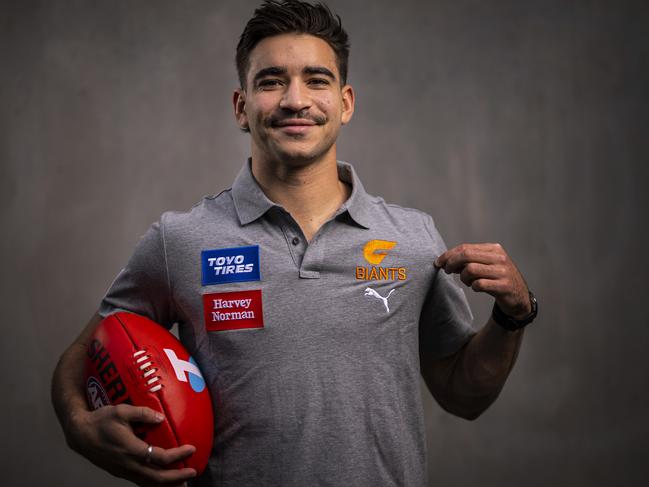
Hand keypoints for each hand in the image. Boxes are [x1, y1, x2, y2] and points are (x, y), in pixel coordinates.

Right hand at [67, 404, 196, 485]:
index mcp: (131, 450)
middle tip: (193, 472)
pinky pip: (140, 482)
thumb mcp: (121, 411)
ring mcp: (123, 471)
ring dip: (166, 485)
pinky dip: (154, 484)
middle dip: (177, 477)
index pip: (160, 457)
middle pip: (157, 477)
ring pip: (148, 483)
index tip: (191, 448)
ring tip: (182, 484)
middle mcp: (128, 464)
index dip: (178, 455)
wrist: (79, 434)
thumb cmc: (101, 420)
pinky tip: (162, 483)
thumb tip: (160, 418)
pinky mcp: (119, 472)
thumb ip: (142, 413)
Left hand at [434, 243, 530, 318]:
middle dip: (451, 263)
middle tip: (447, 271)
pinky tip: (476, 288)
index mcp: (494, 249)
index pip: (465, 248)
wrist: (519, 297)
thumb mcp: (487, 264)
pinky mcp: (504, 286)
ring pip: (470, 269)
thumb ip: (470, 260)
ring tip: (468, 282)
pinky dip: (473, 287)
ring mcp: (502, 272)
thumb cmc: (498, 278)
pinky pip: (479, 284)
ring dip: (463, 278)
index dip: (448, 255)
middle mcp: (499, 258)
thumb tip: (446, 260)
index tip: (439, 262)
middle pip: (466, 256)